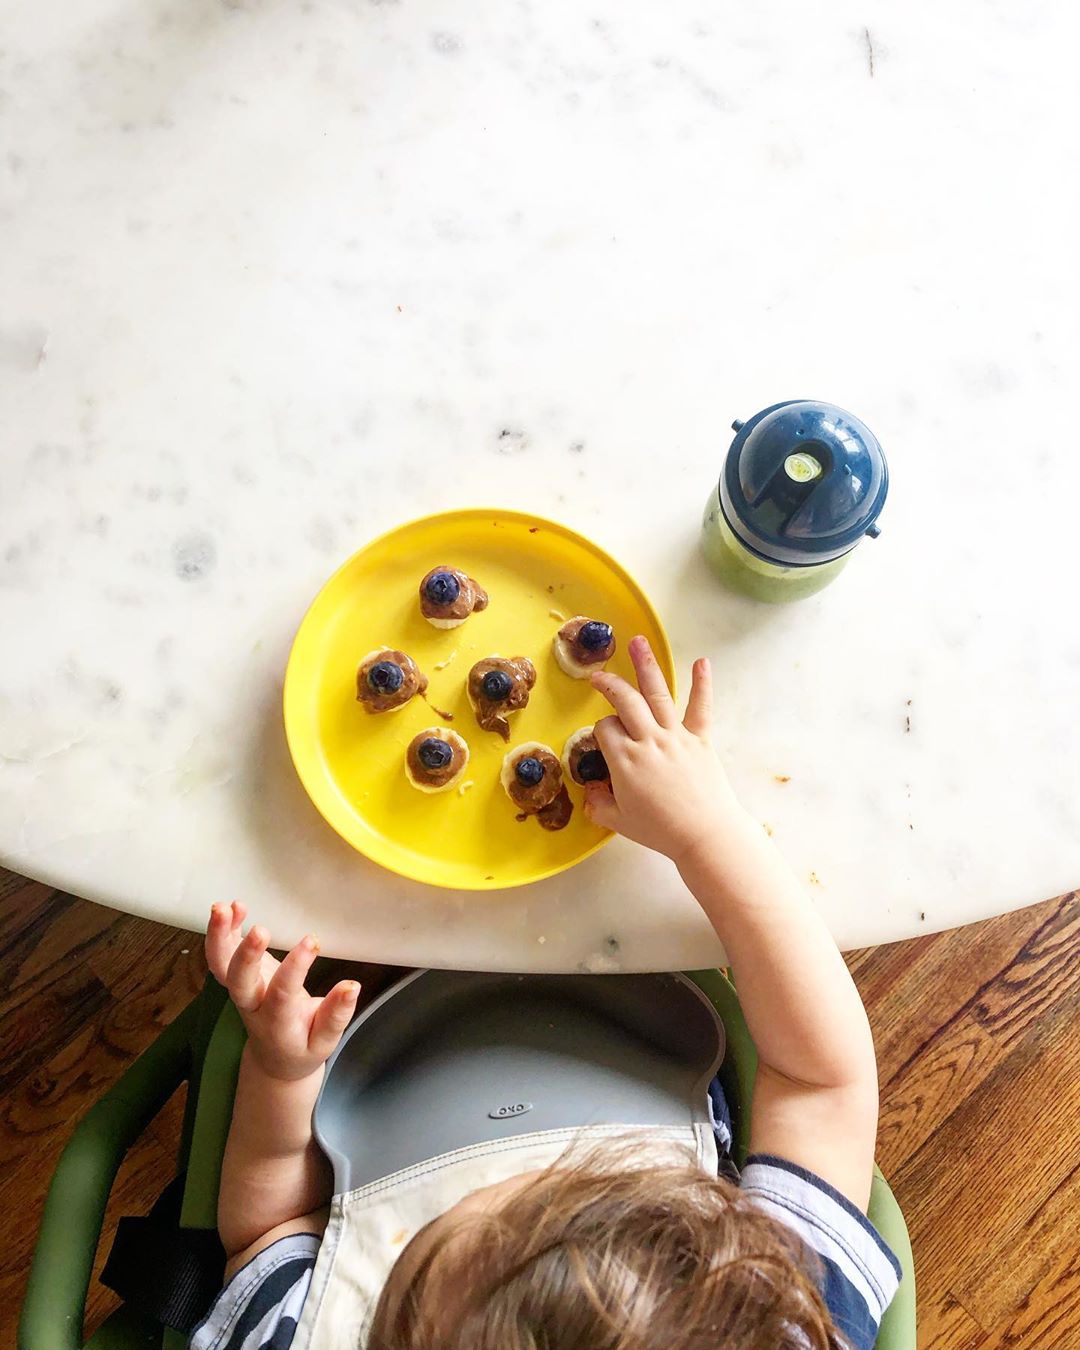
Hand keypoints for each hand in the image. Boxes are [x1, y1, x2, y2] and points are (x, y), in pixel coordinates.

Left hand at [205, 902, 360, 1081]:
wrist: (274, 1059)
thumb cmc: (302, 1046)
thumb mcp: (324, 1041)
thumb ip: (336, 1015)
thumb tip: (352, 986)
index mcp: (276, 1023)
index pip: (282, 994)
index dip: (295, 968)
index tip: (312, 942)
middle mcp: (252, 1005)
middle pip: (238, 982)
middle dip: (245, 955)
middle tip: (260, 930)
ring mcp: (240, 989)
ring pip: (219, 966)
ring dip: (218, 937)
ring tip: (223, 908)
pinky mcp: (237, 975)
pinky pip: (221, 954)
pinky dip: (223, 930)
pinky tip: (232, 907)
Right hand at [584, 636, 751, 863]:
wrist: (705, 835)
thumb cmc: (661, 831)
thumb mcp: (619, 822)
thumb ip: (599, 805)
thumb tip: (590, 794)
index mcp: (624, 760)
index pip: (604, 729)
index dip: (601, 731)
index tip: (605, 741)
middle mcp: (648, 741)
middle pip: (625, 701)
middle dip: (610, 684)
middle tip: (600, 675)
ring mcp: (675, 737)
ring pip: (657, 694)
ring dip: (646, 666)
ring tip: (637, 642)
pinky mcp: (700, 740)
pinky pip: (701, 708)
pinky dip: (702, 684)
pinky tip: (701, 663)